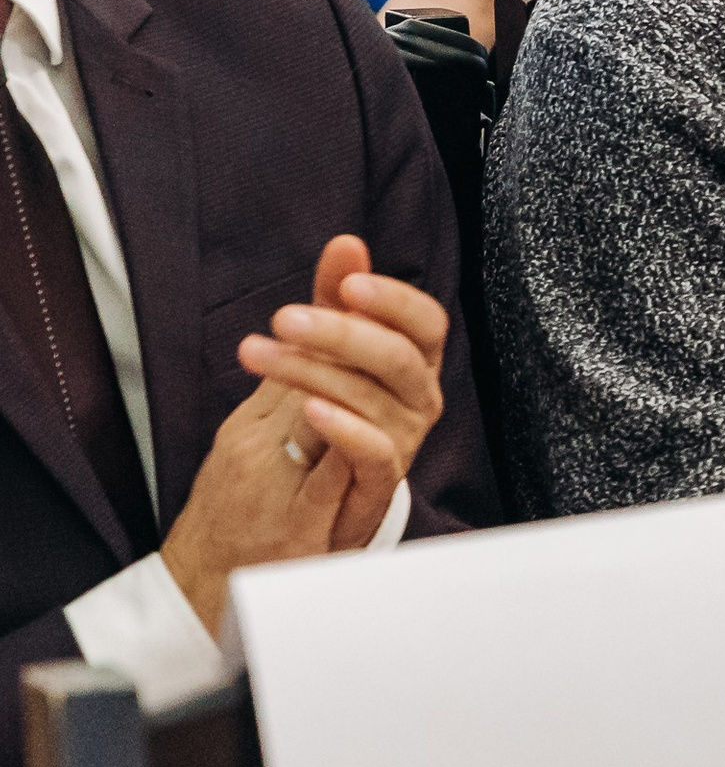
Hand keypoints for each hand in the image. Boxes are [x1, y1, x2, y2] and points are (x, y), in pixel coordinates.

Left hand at [157, 236, 447, 632]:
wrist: (275, 523)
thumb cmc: (305, 434)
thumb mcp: (316, 360)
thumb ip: (337, 305)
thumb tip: (347, 244)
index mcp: (408, 367)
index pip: (425, 323)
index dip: (395, 300)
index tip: (350, 284)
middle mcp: (416, 403)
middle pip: (400, 356)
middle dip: (342, 332)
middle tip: (281, 319)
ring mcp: (401, 446)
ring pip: (379, 399)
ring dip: (316, 372)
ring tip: (258, 356)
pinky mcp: (376, 488)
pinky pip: (378, 454)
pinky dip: (346, 429)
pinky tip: (310, 410)